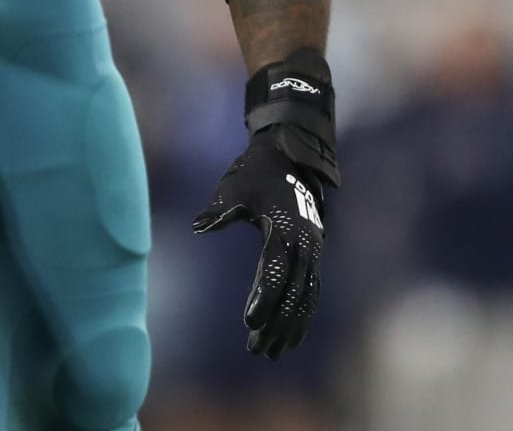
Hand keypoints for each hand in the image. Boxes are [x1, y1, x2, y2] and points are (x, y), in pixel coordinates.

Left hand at [193, 135, 325, 358]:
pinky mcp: (313, 256)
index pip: (275, 269)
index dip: (264, 296)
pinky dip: (303, 316)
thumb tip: (199, 225)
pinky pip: (311, 292)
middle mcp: (305, 243)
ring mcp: (313, 251)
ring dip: (289, 327)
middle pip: (294, 291)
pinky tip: (291, 339)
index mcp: (285, 227)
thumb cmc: (255, 173)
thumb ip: (220, 208)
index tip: (250, 322)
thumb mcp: (235, 186)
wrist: (289, 159)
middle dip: (276, 323)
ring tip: (269, 353)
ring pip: (305, 297)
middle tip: (255, 349)